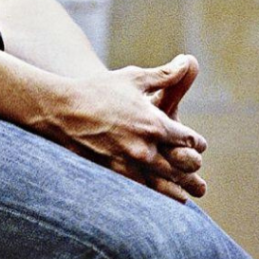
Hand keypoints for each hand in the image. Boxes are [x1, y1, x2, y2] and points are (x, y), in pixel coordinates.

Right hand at [38, 56, 206, 200]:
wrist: (62, 110)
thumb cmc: (99, 90)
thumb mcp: (133, 78)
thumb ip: (165, 75)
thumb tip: (189, 61)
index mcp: (154, 124)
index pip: (190, 141)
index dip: (196, 144)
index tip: (195, 145)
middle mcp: (146, 148)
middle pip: (182, 168)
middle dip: (191, 171)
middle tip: (196, 175)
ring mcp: (129, 165)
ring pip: (165, 187)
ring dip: (178, 190)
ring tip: (184, 194)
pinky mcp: (114, 175)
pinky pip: (142, 192)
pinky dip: (153, 195)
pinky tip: (157, 196)